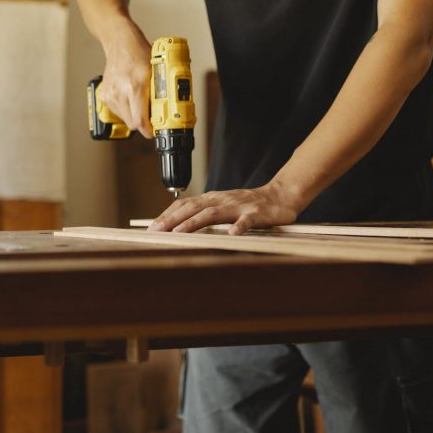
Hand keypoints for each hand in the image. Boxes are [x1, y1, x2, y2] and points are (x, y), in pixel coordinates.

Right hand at [100, 19, 151, 137]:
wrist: (119, 43)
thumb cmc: (139, 53)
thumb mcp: (158, 71)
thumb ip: (162, 90)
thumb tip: (170, 108)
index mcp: (135, 87)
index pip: (140, 121)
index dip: (148, 130)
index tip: (154, 131)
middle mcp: (120, 92)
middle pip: (132, 123)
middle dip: (143, 124)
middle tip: (151, 118)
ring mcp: (110, 94)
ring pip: (125, 119)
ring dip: (134, 116)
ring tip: (141, 105)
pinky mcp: (105, 95)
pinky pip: (118, 112)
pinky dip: (126, 110)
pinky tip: (131, 99)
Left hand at [148, 183, 303, 234]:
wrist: (280, 197)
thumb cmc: (250, 205)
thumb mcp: (224, 207)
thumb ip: (205, 214)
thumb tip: (179, 226)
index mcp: (213, 199)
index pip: (185, 205)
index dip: (167, 215)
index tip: (151, 227)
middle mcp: (222, 200)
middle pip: (193, 208)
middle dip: (172, 220)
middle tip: (156, 231)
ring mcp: (239, 206)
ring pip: (213, 213)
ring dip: (194, 222)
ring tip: (179, 233)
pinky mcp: (256, 214)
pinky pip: (246, 221)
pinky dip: (239, 227)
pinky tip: (232, 235)